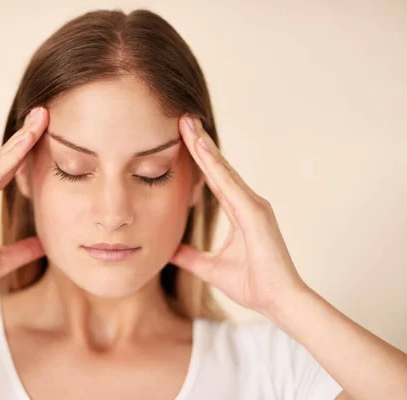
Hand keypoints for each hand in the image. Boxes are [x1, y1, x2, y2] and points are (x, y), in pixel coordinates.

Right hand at [0, 106, 47, 303]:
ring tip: (40, 118)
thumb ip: (22, 251)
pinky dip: (10, 158)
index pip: (4, 169)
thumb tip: (44, 245)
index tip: (42, 132)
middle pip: (1, 158)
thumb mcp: (1, 260)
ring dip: (21, 139)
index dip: (22, 151)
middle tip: (44, 113)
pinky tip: (27, 142)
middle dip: (24, 136)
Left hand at [170, 115, 309, 316]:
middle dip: (199, 143)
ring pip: (223, 170)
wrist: (278, 302)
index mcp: (239, 212)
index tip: (182, 138)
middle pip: (218, 168)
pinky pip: (230, 185)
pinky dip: (215, 166)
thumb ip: (190, 257)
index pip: (213, 179)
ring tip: (188, 125)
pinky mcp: (255, 213)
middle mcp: (248, 203)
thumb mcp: (210, 268)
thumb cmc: (252, 284)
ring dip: (204, 147)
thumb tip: (169, 251)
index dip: (198, 158)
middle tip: (182, 119)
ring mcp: (253, 205)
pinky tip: (201, 148)